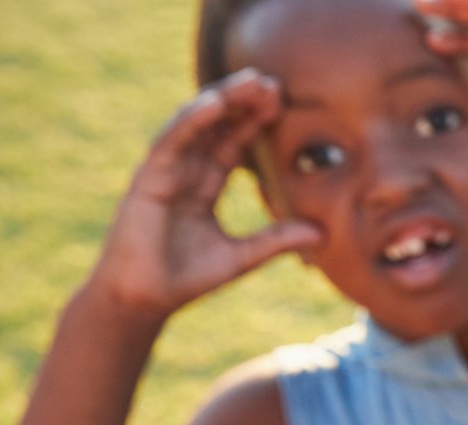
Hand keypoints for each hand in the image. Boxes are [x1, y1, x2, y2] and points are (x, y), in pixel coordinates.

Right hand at [88, 71, 321, 319]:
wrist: (145, 298)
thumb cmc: (186, 277)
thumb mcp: (242, 256)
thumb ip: (276, 240)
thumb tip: (322, 233)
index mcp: (204, 185)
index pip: (234, 144)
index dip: (256, 123)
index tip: (283, 103)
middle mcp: (185, 171)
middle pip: (217, 127)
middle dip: (244, 103)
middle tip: (273, 82)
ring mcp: (165, 171)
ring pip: (196, 125)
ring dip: (223, 101)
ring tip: (251, 82)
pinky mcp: (148, 177)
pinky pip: (172, 141)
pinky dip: (193, 120)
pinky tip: (215, 103)